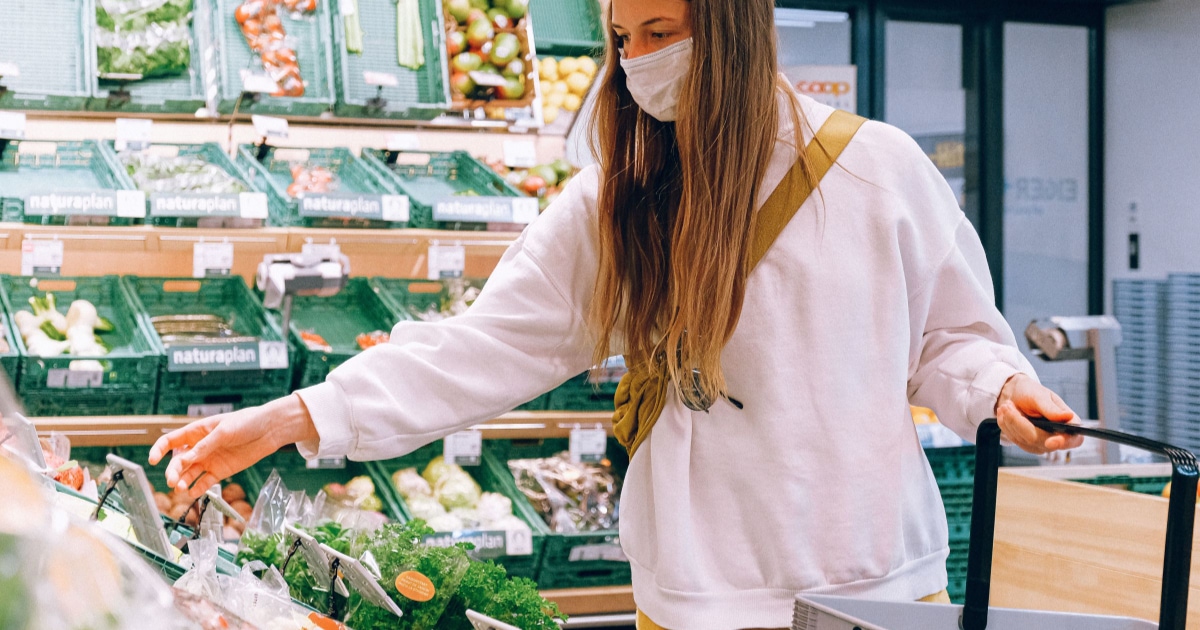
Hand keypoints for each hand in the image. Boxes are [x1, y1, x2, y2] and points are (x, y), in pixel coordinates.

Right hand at [148, 394, 317, 501]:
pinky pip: (205, 482)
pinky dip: (198, 488)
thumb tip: (186, 459)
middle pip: (179, 461)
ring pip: (189, 474)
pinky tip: (193, 493)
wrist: (270, 430)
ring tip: (181, 488)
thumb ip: (205, 446)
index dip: (159, 450)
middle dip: (173, 471)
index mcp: (197, 431)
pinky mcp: (221, 471)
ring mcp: (210, 460)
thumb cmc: (248, 422)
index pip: (171, 441)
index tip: (152, 460)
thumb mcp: (224, 431)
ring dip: (183, 481)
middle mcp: (200, 447)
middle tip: (173, 481)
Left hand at [995, 373, 1083, 453]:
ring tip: (1006, 406)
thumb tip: (1068, 416)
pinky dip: (1006, 425)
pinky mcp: (1028, 445)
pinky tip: (1005, 414)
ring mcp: (1042, 444)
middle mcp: (1058, 436)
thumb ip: (1051, 408)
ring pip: (1024, 440)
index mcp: (1069, 423)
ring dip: (1010, 421)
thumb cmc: (1031, 392)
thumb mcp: (1040, 395)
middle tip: (1007, 406)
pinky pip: (1015, 439)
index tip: (1050, 442)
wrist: (1014, 395)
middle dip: (1019, 422)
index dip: (1063, 442)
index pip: (1073, 439)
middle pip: (1039, 440)